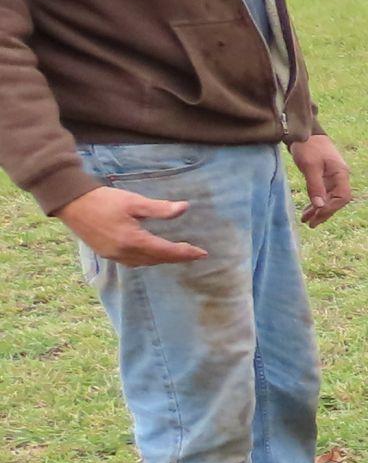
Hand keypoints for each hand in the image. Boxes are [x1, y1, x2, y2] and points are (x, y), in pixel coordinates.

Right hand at [58, 185, 206, 264]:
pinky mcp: (106, 254)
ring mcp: (114, 256)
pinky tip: (152, 253)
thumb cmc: (103, 200)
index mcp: (133, 241)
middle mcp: (124, 253)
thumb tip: (184, 208)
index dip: (186, 253)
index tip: (202, 253)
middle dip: (177, 257)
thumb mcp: (134, 202)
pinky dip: (147, 259)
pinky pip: (133, 262)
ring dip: (162, 259)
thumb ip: (160, 209)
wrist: (71, 203)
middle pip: (157, 259)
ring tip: (177, 253)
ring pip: (145, 263)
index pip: (166, 251)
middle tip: (193, 253)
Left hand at [291, 133, 350, 226]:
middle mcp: (340, 177)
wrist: (304, 132)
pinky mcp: (325, 177)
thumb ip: (315, 186)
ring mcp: (333, 177)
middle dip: (324, 213)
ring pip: (330, 199)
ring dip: (320, 210)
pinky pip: (324, 194)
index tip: (317, 214)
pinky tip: (308, 210)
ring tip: (307, 221)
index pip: (343, 197)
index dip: (331, 208)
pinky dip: (316, 203)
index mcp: (341, 173)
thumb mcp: (310, 166)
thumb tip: (320, 206)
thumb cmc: (308, 147)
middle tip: (311, 224)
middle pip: (337, 200)